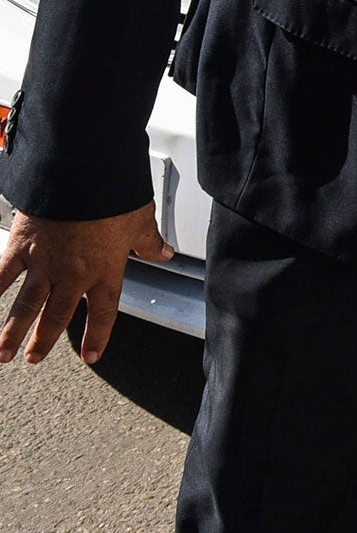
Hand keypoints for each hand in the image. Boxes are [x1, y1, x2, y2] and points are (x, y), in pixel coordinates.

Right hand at [0, 204, 172, 366]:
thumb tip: (164, 253)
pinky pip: (0, 276)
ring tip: (4, 354)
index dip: (98, 336)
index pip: (104, 312)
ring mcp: (44, 262)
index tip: (91, 356)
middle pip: (57, 315)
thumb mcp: (141, 219)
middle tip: (34, 358)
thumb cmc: (114, 194)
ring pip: (26, 306)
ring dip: (12, 332)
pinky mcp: (21, 246)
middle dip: (44, 340)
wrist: (84, 175)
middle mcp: (73, 273)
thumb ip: (149, 241)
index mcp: (105, 269)